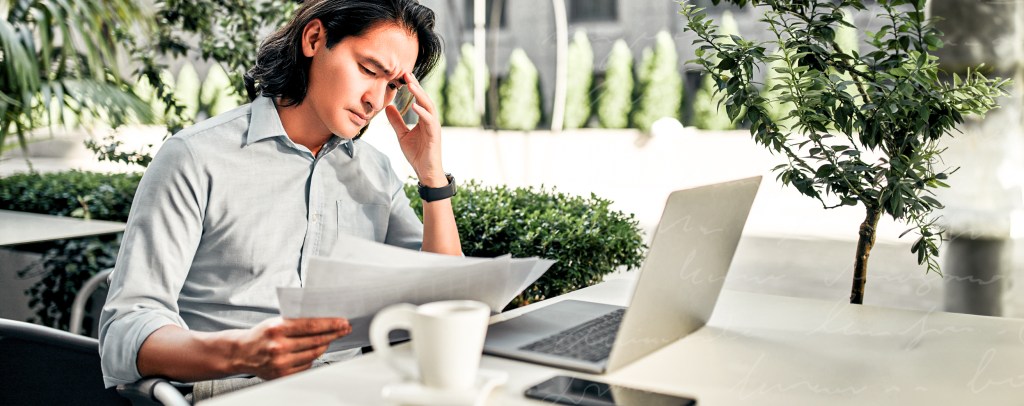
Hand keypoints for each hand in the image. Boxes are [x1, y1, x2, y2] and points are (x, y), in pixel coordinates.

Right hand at [230, 317, 349, 379]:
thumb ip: (297, 321)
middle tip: (345, 329)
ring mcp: (280, 362)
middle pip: (315, 340)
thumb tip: (324, 320)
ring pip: (313, 354)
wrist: (241, 353)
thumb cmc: (262, 334)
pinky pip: (306, 366)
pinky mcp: (282, 374)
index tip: (343, 322)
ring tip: (330, 339)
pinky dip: (312, 358)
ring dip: (325, 345)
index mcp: (277, 329)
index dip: (330, 323)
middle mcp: (279, 346)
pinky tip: (313, 351)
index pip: (311, 325)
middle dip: (334, 334)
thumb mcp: (276, 321)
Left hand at [385, 72, 446, 186]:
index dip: (412, 87)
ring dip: (420, 95)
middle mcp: (430, 120)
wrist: (426, 172)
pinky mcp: (435, 136)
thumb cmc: (417, 154)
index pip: (418, 99)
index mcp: (424, 119)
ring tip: (411, 85)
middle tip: (406, 74)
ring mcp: (434, 127)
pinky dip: (423, 113)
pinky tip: (415, 106)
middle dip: (416, 86)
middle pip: (424, 99)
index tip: (403, 76)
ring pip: (429, 107)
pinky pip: (430, 122)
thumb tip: (388, 107)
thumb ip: (396, 121)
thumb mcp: (402, 135)